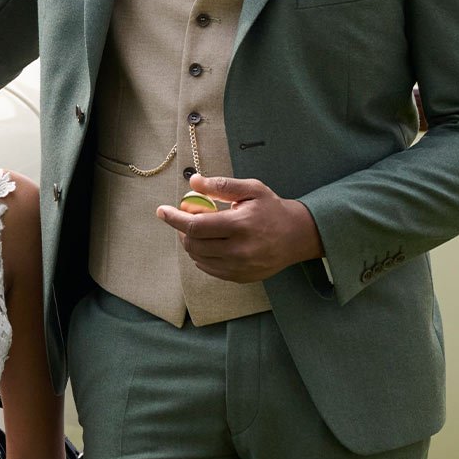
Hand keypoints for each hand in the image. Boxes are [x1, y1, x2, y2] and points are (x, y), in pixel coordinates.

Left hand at [156, 174, 323, 282]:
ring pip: (198, 258)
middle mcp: (239, 249)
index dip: (175, 218)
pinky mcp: (240, 277)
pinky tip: (210, 245)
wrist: (297, 236)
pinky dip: (202, 256)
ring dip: (191, 244)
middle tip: (187, 219)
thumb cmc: (272, 209)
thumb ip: (221, 186)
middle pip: (193, 245)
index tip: (162, 211)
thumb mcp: (251, 189)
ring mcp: (239, 267)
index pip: (196, 226)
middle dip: (183, 231)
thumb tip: (193, 181)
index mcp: (240, 225)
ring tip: (200, 231)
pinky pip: (209, 269)